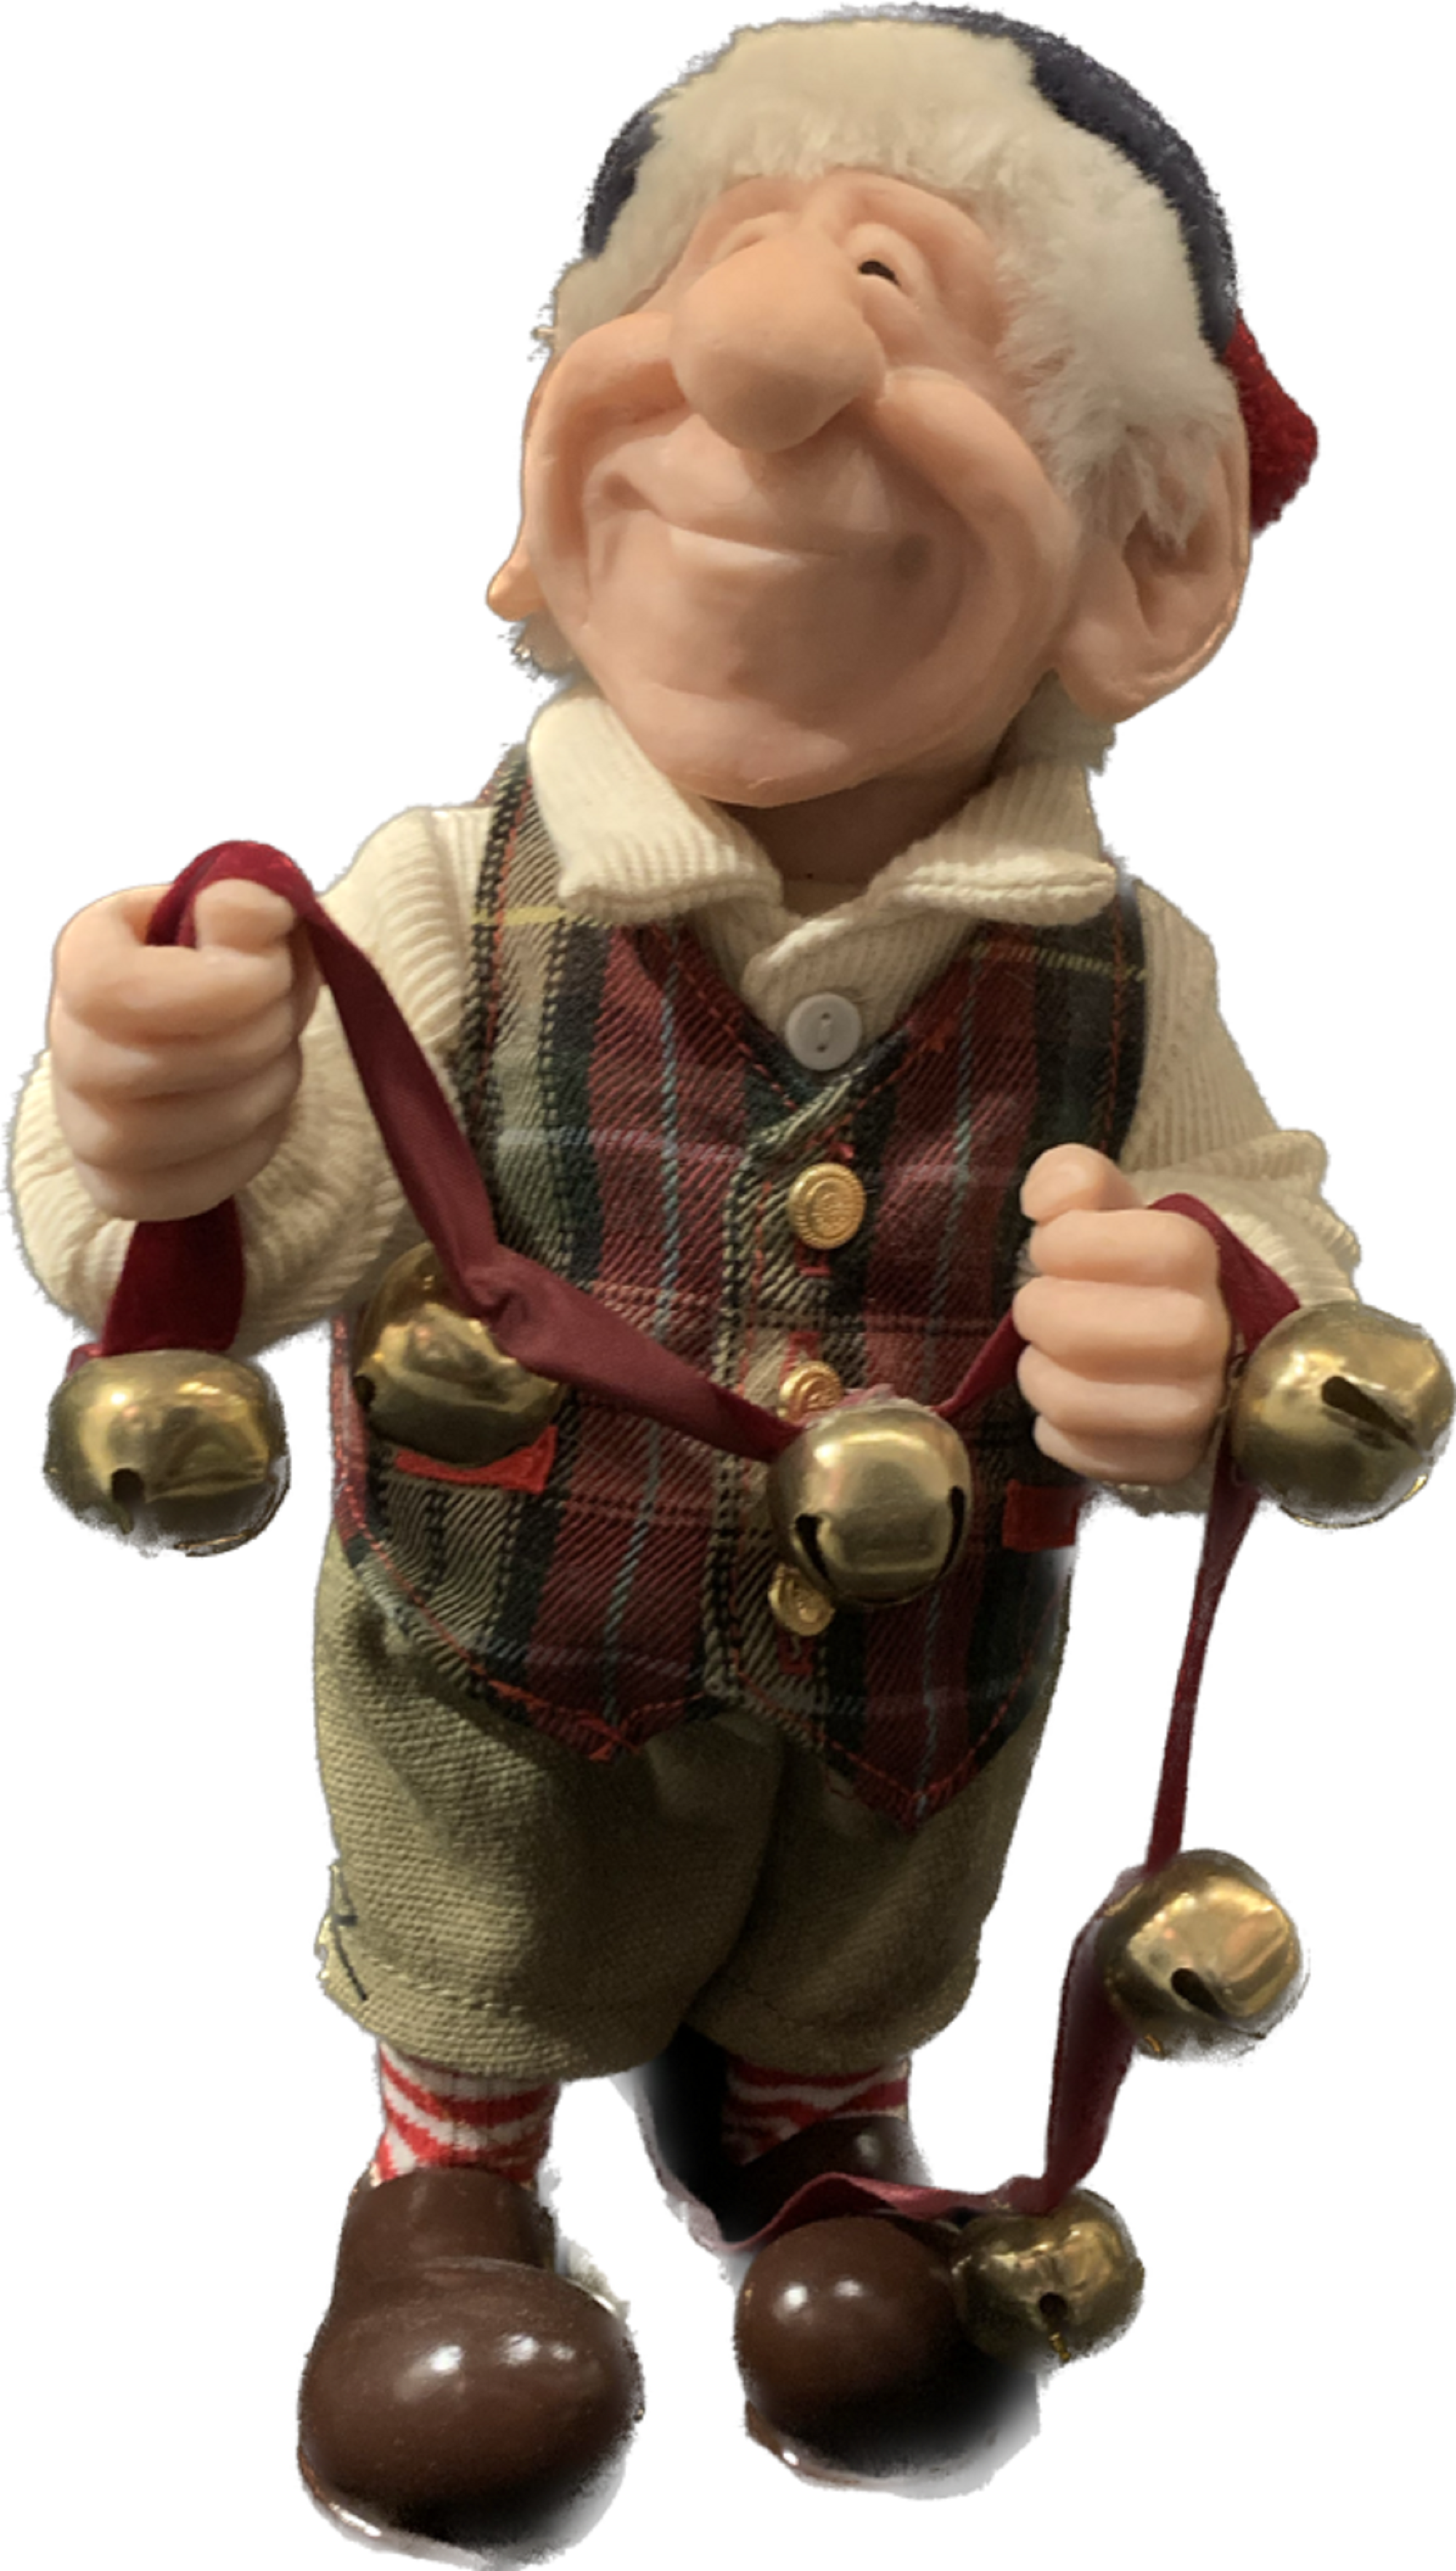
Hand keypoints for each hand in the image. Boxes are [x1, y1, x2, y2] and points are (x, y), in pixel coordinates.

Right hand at [47, 879, 318, 1220]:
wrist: (225, 1029)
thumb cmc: (231, 966)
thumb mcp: (251, 916)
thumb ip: (249, 905)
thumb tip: (249, 907)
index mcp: (87, 959)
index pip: (111, 988)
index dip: (207, 989)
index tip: (269, 971)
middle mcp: (71, 1045)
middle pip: (142, 1068)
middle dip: (247, 1041)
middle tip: (285, 1013)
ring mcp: (87, 1124)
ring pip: (159, 1137)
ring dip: (254, 1096)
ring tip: (280, 1059)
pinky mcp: (119, 1184)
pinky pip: (174, 1193)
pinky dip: (242, 1154)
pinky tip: (263, 1112)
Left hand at [1010, 1144, 1230, 1484]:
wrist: (1205, 1348)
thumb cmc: (1143, 1272)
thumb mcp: (1118, 1209)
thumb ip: (1078, 1179)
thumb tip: (1045, 1199)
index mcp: (1203, 1261)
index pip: (1147, 1246)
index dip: (1073, 1242)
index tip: (1051, 1244)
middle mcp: (1211, 1339)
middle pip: (1083, 1332)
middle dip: (1041, 1312)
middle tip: (1042, 1305)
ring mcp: (1196, 1411)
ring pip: (1072, 1401)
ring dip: (1040, 1373)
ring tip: (1051, 1356)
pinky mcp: (1169, 1464)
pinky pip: (1079, 1454)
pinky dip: (1056, 1427)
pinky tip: (1075, 1398)